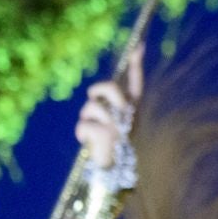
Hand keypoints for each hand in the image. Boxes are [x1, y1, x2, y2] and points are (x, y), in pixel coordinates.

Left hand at [75, 44, 143, 169]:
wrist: (111, 172)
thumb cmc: (107, 146)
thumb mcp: (111, 123)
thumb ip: (106, 107)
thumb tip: (96, 93)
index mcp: (132, 109)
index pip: (135, 83)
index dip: (135, 64)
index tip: (137, 46)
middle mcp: (129, 115)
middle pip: (110, 87)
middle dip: (97, 90)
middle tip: (91, 97)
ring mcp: (119, 124)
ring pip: (90, 107)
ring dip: (85, 119)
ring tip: (91, 132)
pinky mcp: (106, 134)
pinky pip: (83, 125)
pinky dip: (81, 134)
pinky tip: (88, 143)